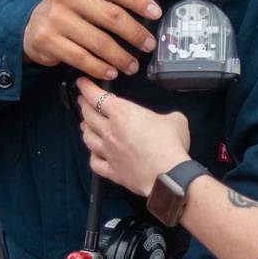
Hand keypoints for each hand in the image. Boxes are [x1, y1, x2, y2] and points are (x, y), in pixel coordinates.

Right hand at [23, 0, 161, 77]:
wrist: (31, 25)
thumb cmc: (70, 11)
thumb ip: (110, 0)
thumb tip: (148, 15)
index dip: (139, 1)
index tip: (156, 14)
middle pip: (111, 16)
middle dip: (135, 34)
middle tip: (148, 46)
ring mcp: (56, 18)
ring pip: (99, 42)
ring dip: (120, 57)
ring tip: (132, 66)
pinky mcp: (48, 40)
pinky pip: (82, 58)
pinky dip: (100, 68)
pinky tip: (111, 72)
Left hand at [77, 76, 190, 196]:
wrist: (168, 175)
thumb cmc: (170, 144)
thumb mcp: (175, 119)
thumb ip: (165, 116)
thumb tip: (167, 121)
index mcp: (122, 113)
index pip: (97, 97)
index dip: (87, 88)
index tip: (82, 83)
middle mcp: (110, 131)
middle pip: (88, 116)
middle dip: (83, 105)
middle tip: (82, 101)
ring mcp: (108, 152)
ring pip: (87, 138)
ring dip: (85, 128)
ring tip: (85, 124)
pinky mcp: (111, 171)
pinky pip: (94, 162)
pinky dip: (92, 156)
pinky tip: (94, 153)